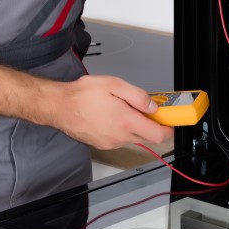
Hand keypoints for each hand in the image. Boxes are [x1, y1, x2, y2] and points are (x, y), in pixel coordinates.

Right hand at [47, 75, 172, 149]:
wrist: (59, 107)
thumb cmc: (82, 94)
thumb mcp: (114, 84)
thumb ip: (138, 96)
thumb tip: (153, 107)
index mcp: (126, 121)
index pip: (158, 135)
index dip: (168, 129)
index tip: (170, 120)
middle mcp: (120, 136)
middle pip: (147, 138)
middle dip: (151, 125)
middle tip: (147, 111)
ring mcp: (110, 143)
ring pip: (132, 138)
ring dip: (134, 127)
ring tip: (123, 109)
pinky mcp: (101, 144)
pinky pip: (119, 139)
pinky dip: (121, 130)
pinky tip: (111, 116)